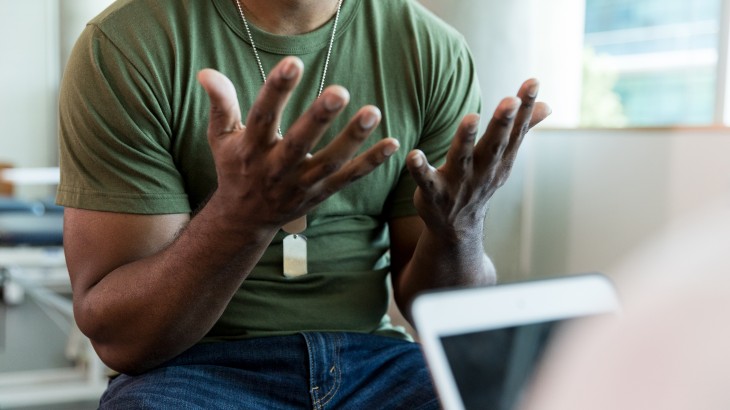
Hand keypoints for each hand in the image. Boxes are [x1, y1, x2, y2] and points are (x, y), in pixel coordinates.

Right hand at [197, 57, 399, 229]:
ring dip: (352, 139)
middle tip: (339, 91)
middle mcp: (276, 169)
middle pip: (299, 143)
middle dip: (318, 119)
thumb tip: (207, 72)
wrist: (245, 219)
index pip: (262, 117)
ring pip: (329, 162)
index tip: (293, 63)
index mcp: (250, 150)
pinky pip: (349, 178)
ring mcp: (301, 184)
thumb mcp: (220, 138)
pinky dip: (371, 163)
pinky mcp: (321, 193)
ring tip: (372, 112)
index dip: (276, 90)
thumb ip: (220, 105)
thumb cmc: (234, 168)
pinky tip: (392, 144)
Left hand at [407, 79, 550, 237]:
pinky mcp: (433, 193)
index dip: (524, 107)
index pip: (515, 131)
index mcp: (500, 159)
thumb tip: (548, 105)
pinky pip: (426, 180)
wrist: (457, 227)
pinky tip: (413, 154)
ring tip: (471, 118)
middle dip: (502, 123)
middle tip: (509, 100)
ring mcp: (458, 184)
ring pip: (462, 159)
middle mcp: (483, 170)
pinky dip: (420, 169)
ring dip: (466, 139)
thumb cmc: (480, 181)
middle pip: (494, 145)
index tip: (533, 82)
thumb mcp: (503, 158)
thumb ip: (522, 130)